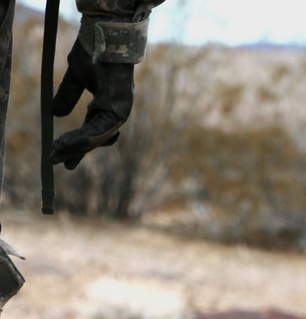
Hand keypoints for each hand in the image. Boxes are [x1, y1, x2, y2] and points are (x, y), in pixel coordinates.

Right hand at [52, 35, 135, 168]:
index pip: (90, 132)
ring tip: (58, 152)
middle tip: (57, 161)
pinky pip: (100, 131)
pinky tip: (70, 144)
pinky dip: (84, 139)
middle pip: (93, 140)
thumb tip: (55, 113)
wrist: (105, 39)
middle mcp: (113, 114)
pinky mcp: (120, 112)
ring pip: (96, 139)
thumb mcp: (75, 77)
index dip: (75, 145)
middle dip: (73, 151)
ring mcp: (119, 114)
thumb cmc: (93, 53)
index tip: (62, 156)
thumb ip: (67, 95)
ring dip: (76, 147)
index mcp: (104, 107)